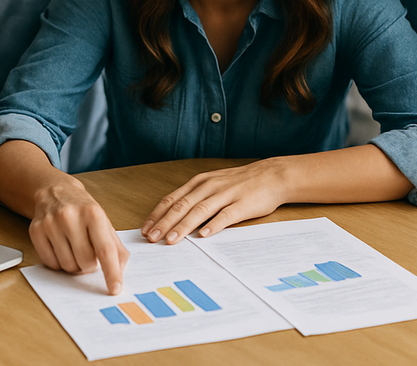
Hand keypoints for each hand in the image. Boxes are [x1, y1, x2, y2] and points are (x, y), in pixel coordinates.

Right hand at [28, 176, 128, 294]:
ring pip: (67, 266)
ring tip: (74, 248)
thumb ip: (115, 245)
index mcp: (93, 213)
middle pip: (85, 262)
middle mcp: (71, 217)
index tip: (116, 288)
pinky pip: (50, 264)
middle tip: (89, 253)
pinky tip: (61, 247)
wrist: (55, 191)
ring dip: (74, 265)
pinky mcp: (36, 231)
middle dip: (90, 265)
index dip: (112, 272)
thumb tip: (120, 268)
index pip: (105, 249)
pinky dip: (58, 263)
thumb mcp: (103, 220)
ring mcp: (51, 224)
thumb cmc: (83, 208)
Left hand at [141, 159, 287, 244]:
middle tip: (151, 237)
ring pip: (200, 211)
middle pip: (183, 205)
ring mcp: (226, 194)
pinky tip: (204, 235)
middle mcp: (210, 186)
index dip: (158, 214)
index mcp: (200, 182)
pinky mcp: (242, 204)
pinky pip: (226, 215)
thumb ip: (196, 198)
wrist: (271, 175)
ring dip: (184, 226)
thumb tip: (173, 217)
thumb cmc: (240, 183)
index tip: (145, 228)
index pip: (173, 198)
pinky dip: (213, 225)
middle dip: (165, 222)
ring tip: (171, 240)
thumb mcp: (214, 184)